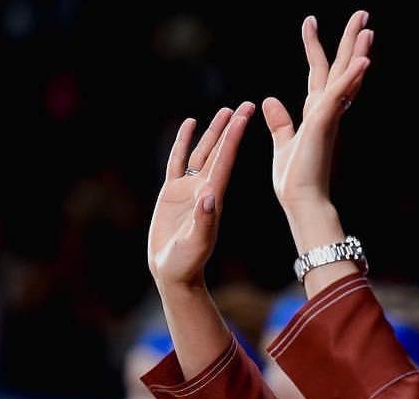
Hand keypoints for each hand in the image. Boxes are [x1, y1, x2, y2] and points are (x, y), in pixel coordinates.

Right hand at [148, 101, 254, 290]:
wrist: (173, 272)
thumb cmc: (186, 262)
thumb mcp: (196, 243)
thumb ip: (203, 221)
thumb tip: (209, 196)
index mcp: (214, 196)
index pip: (226, 160)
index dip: (235, 137)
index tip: (246, 116)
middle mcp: (205, 188)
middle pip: (220, 151)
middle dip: (232, 128)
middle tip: (246, 105)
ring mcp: (189, 188)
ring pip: (202, 152)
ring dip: (212, 132)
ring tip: (224, 110)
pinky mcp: (172, 192)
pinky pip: (178, 160)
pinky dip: (184, 142)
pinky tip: (189, 125)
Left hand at [261, 10, 373, 215]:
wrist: (302, 202)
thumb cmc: (295, 181)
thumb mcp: (283, 144)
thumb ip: (281, 122)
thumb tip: (270, 100)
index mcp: (316, 114)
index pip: (318, 73)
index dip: (315, 47)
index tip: (309, 21)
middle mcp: (326, 112)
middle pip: (340, 68)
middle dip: (350, 41)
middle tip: (361, 14)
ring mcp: (328, 117)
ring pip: (345, 77)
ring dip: (357, 52)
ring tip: (366, 27)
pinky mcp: (324, 124)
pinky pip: (339, 96)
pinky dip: (352, 79)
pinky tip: (364, 61)